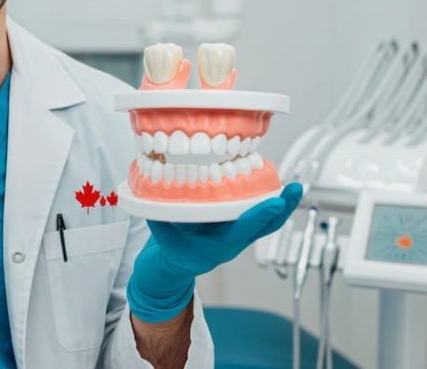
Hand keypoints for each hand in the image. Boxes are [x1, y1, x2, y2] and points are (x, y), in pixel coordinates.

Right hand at [127, 183, 302, 321]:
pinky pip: (259, 217)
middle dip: (282, 208)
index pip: (243, 230)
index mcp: (217, 246)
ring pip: (267, 222)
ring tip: (295, 187)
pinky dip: (270, 203)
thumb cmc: (171, 250)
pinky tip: (276, 186)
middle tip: (296, 189)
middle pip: (265, 226)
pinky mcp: (238, 228)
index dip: (261, 215)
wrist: (175, 265)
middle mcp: (232, 241)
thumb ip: (160, 216)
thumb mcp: (161, 234)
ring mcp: (238, 235)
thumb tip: (154, 195)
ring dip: (282, 205)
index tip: (277, 201)